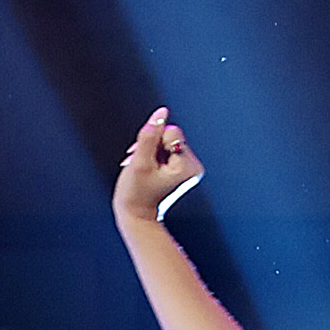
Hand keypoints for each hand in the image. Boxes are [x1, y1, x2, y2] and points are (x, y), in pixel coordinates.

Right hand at [113, 108, 202, 224]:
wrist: (136, 217)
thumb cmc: (136, 195)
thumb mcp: (139, 161)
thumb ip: (150, 135)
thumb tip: (162, 112)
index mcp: (187, 165)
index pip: (171, 132)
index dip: (153, 141)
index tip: (144, 159)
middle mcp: (193, 166)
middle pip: (171, 136)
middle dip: (151, 146)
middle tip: (140, 165)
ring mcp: (188, 168)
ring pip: (166, 142)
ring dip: (150, 151)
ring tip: (141, 169)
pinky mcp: (182, 169)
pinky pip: (167, 150)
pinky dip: (153, 157)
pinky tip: (146, 170)